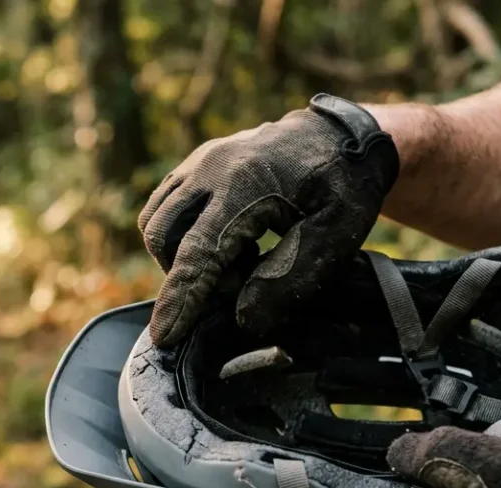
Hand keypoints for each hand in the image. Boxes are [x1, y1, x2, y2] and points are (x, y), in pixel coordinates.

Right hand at [138, 94, 398, 346]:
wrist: (344, 137)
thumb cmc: (344, 187)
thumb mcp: (334, 236)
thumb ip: (290, 278)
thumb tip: (244, 318)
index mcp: (246, 185)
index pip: (198, 251)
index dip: (181, 298)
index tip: (164, 337)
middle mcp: (211, 167)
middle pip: (164, 236)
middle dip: (187, 275)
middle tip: (239, 284)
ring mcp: (199, 161)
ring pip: (156, 221)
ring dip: (182, 256)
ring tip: (237, 261)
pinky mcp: (196, 165)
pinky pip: (165, 207)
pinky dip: (183, 236)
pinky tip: (227, 243)